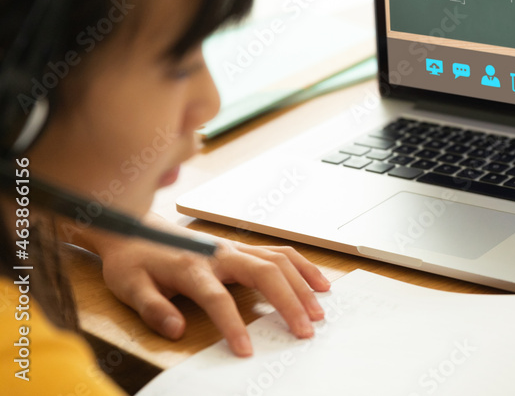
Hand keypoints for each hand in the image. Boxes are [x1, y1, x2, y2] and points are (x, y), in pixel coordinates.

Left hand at [89, 214, 329, 355]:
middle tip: (305, 330)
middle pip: (265, 273)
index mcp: (191, 267)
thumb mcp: (131, 287)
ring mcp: (235, 248)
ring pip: (279, 260)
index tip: (246, 350)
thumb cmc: (134, 261)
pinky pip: (281, 253)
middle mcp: (220, 254)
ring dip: (302, 285)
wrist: (136, 230)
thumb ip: (153, 309)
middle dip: (288, 302)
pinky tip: (319, 283)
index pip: (217, 298)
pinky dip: (303, 267)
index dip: (233, 325)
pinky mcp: (243, 248)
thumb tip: (176, 329)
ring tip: (319, 311)